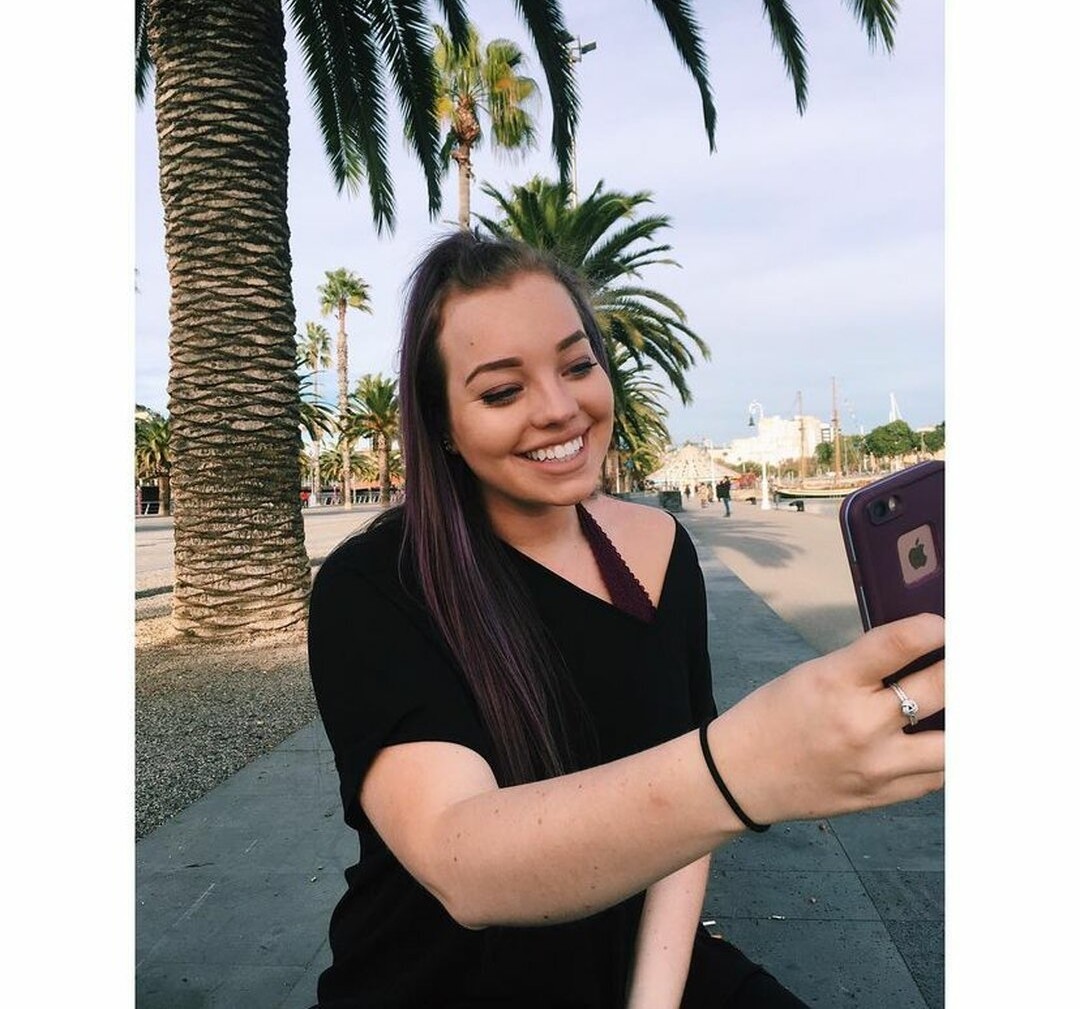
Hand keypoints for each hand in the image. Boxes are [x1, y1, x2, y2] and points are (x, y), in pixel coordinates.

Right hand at [708, 612, 943, 825]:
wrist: (739, 777)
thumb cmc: (773, 717)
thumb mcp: (811, 675)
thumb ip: (864, 666)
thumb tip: (918, 653)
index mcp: (835, 681)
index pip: (899, 643)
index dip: (934, 629)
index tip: (945, 626)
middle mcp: (861, 724)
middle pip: (940, 689)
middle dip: (960, 669)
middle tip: (970, 661)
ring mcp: (877, 766)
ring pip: (953, 744)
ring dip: (962, 720)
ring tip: (964, 706)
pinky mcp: (883, 796)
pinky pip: (935, 777)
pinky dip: (942, 757)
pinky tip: (938, 742)